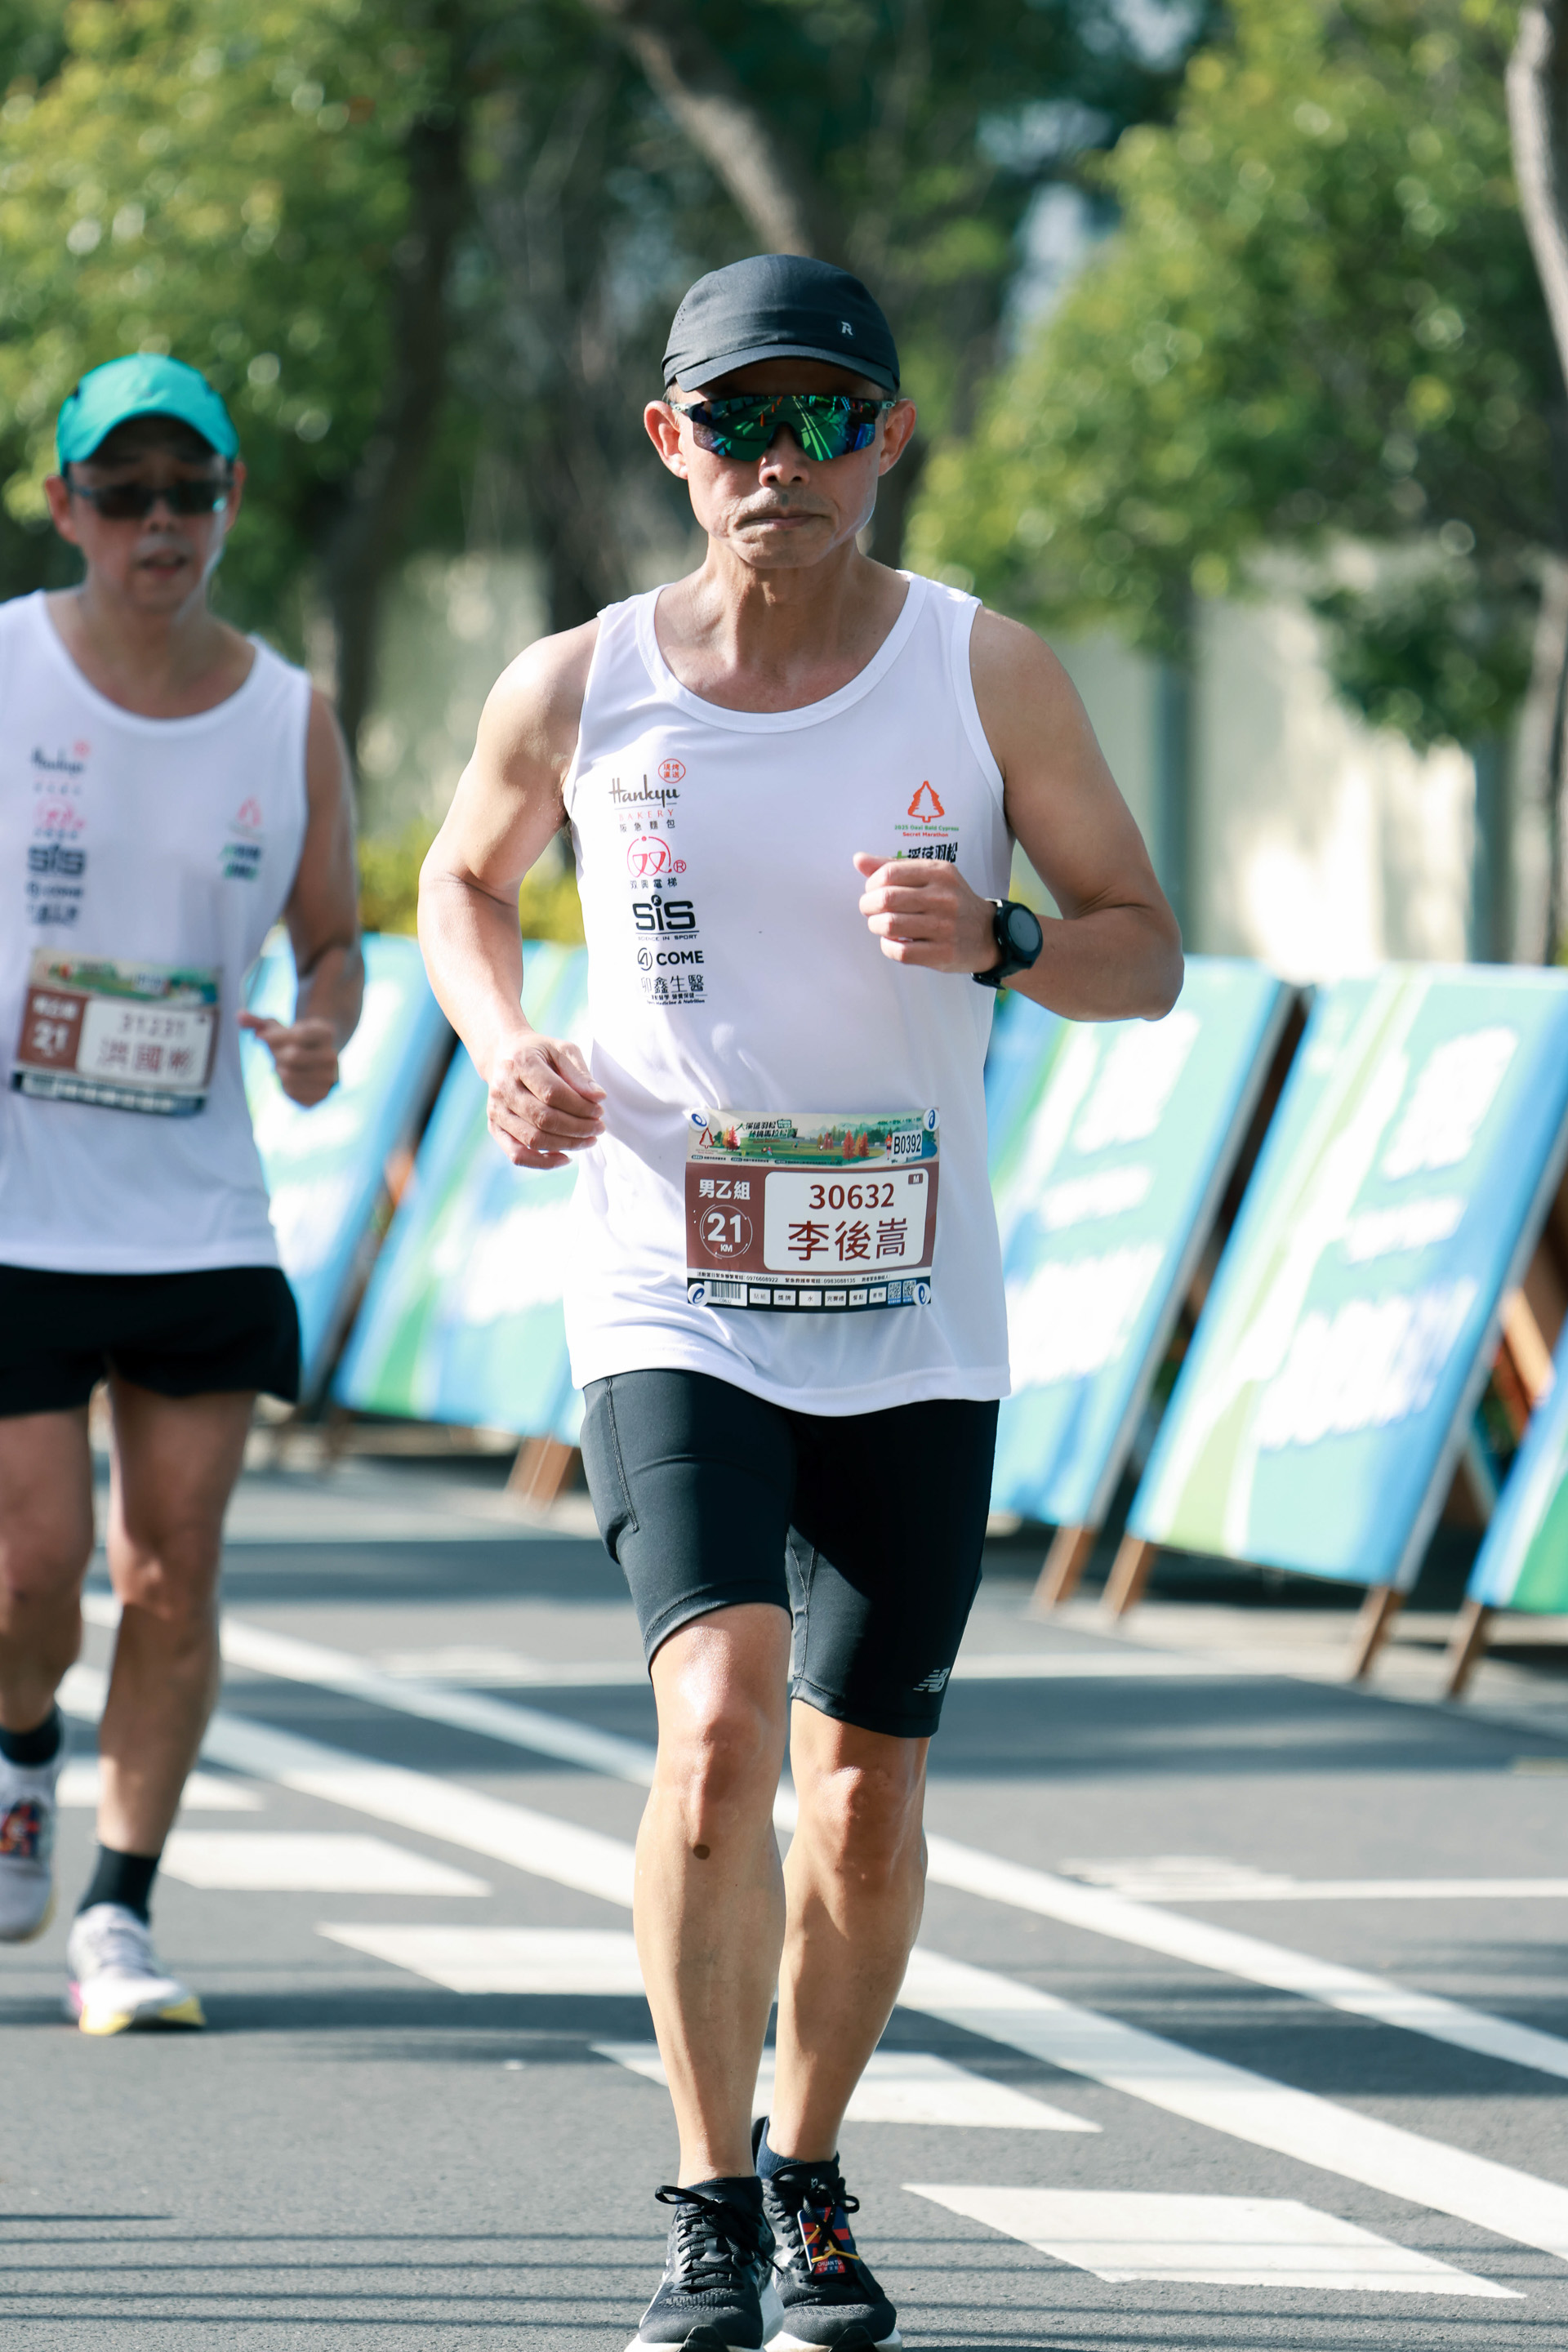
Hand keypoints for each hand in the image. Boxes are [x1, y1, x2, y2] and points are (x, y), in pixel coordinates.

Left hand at [238, 1011, 339, 1106]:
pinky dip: (284, 1086)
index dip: (274, 1036)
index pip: (298, 1034)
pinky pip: (291, 1092)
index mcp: (326, 1032)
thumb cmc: (292, 1041)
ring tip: (283, 1066)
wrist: (316, 1062)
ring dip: (278, 1070)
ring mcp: (329, 1077)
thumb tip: (239, 1016)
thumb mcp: (278, 1028)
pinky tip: (290, 1080)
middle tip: (274, 1053)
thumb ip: (258, 1022)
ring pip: (289, 1075)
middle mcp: (332, 1055)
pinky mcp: (322, 1096)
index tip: (261, 1037)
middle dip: (276, 1054)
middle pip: (292, 1055)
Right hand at [485, 1028, 604, 1168]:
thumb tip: (598, 1097)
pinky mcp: (495, 1128)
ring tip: (589, 1139)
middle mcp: (503, 1088)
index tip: (600, 1109)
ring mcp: (496, 1110)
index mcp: (519, 1063)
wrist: (504, 1054)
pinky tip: (565, 1157)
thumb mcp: (563, 1050)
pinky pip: (517, 1154)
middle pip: (544, 1119)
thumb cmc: (540, 1053)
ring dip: (566, 1144)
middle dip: (578, 1127)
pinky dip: (542, 1162)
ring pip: (533, 1139)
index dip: (580, 1106)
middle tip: (599, 1127)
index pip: (553, 1093)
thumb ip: (580, 1073)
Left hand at [853, 851, 997, 972]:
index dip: (871, 884)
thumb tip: (859, 860)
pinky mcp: (943, 953)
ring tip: (882, 925)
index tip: (873, 891)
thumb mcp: (931, 875)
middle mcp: (943, 897)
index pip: (890, 873)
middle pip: (886, 899)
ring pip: (890, 925)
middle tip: (871, 909)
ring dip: (876, 926)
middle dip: (868, 905)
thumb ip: (894, 867)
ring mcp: (945, 927)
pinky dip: (888, 946)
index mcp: (939, 873)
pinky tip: (893, 941)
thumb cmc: (952, 902)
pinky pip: (900, 951)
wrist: (988, 933)